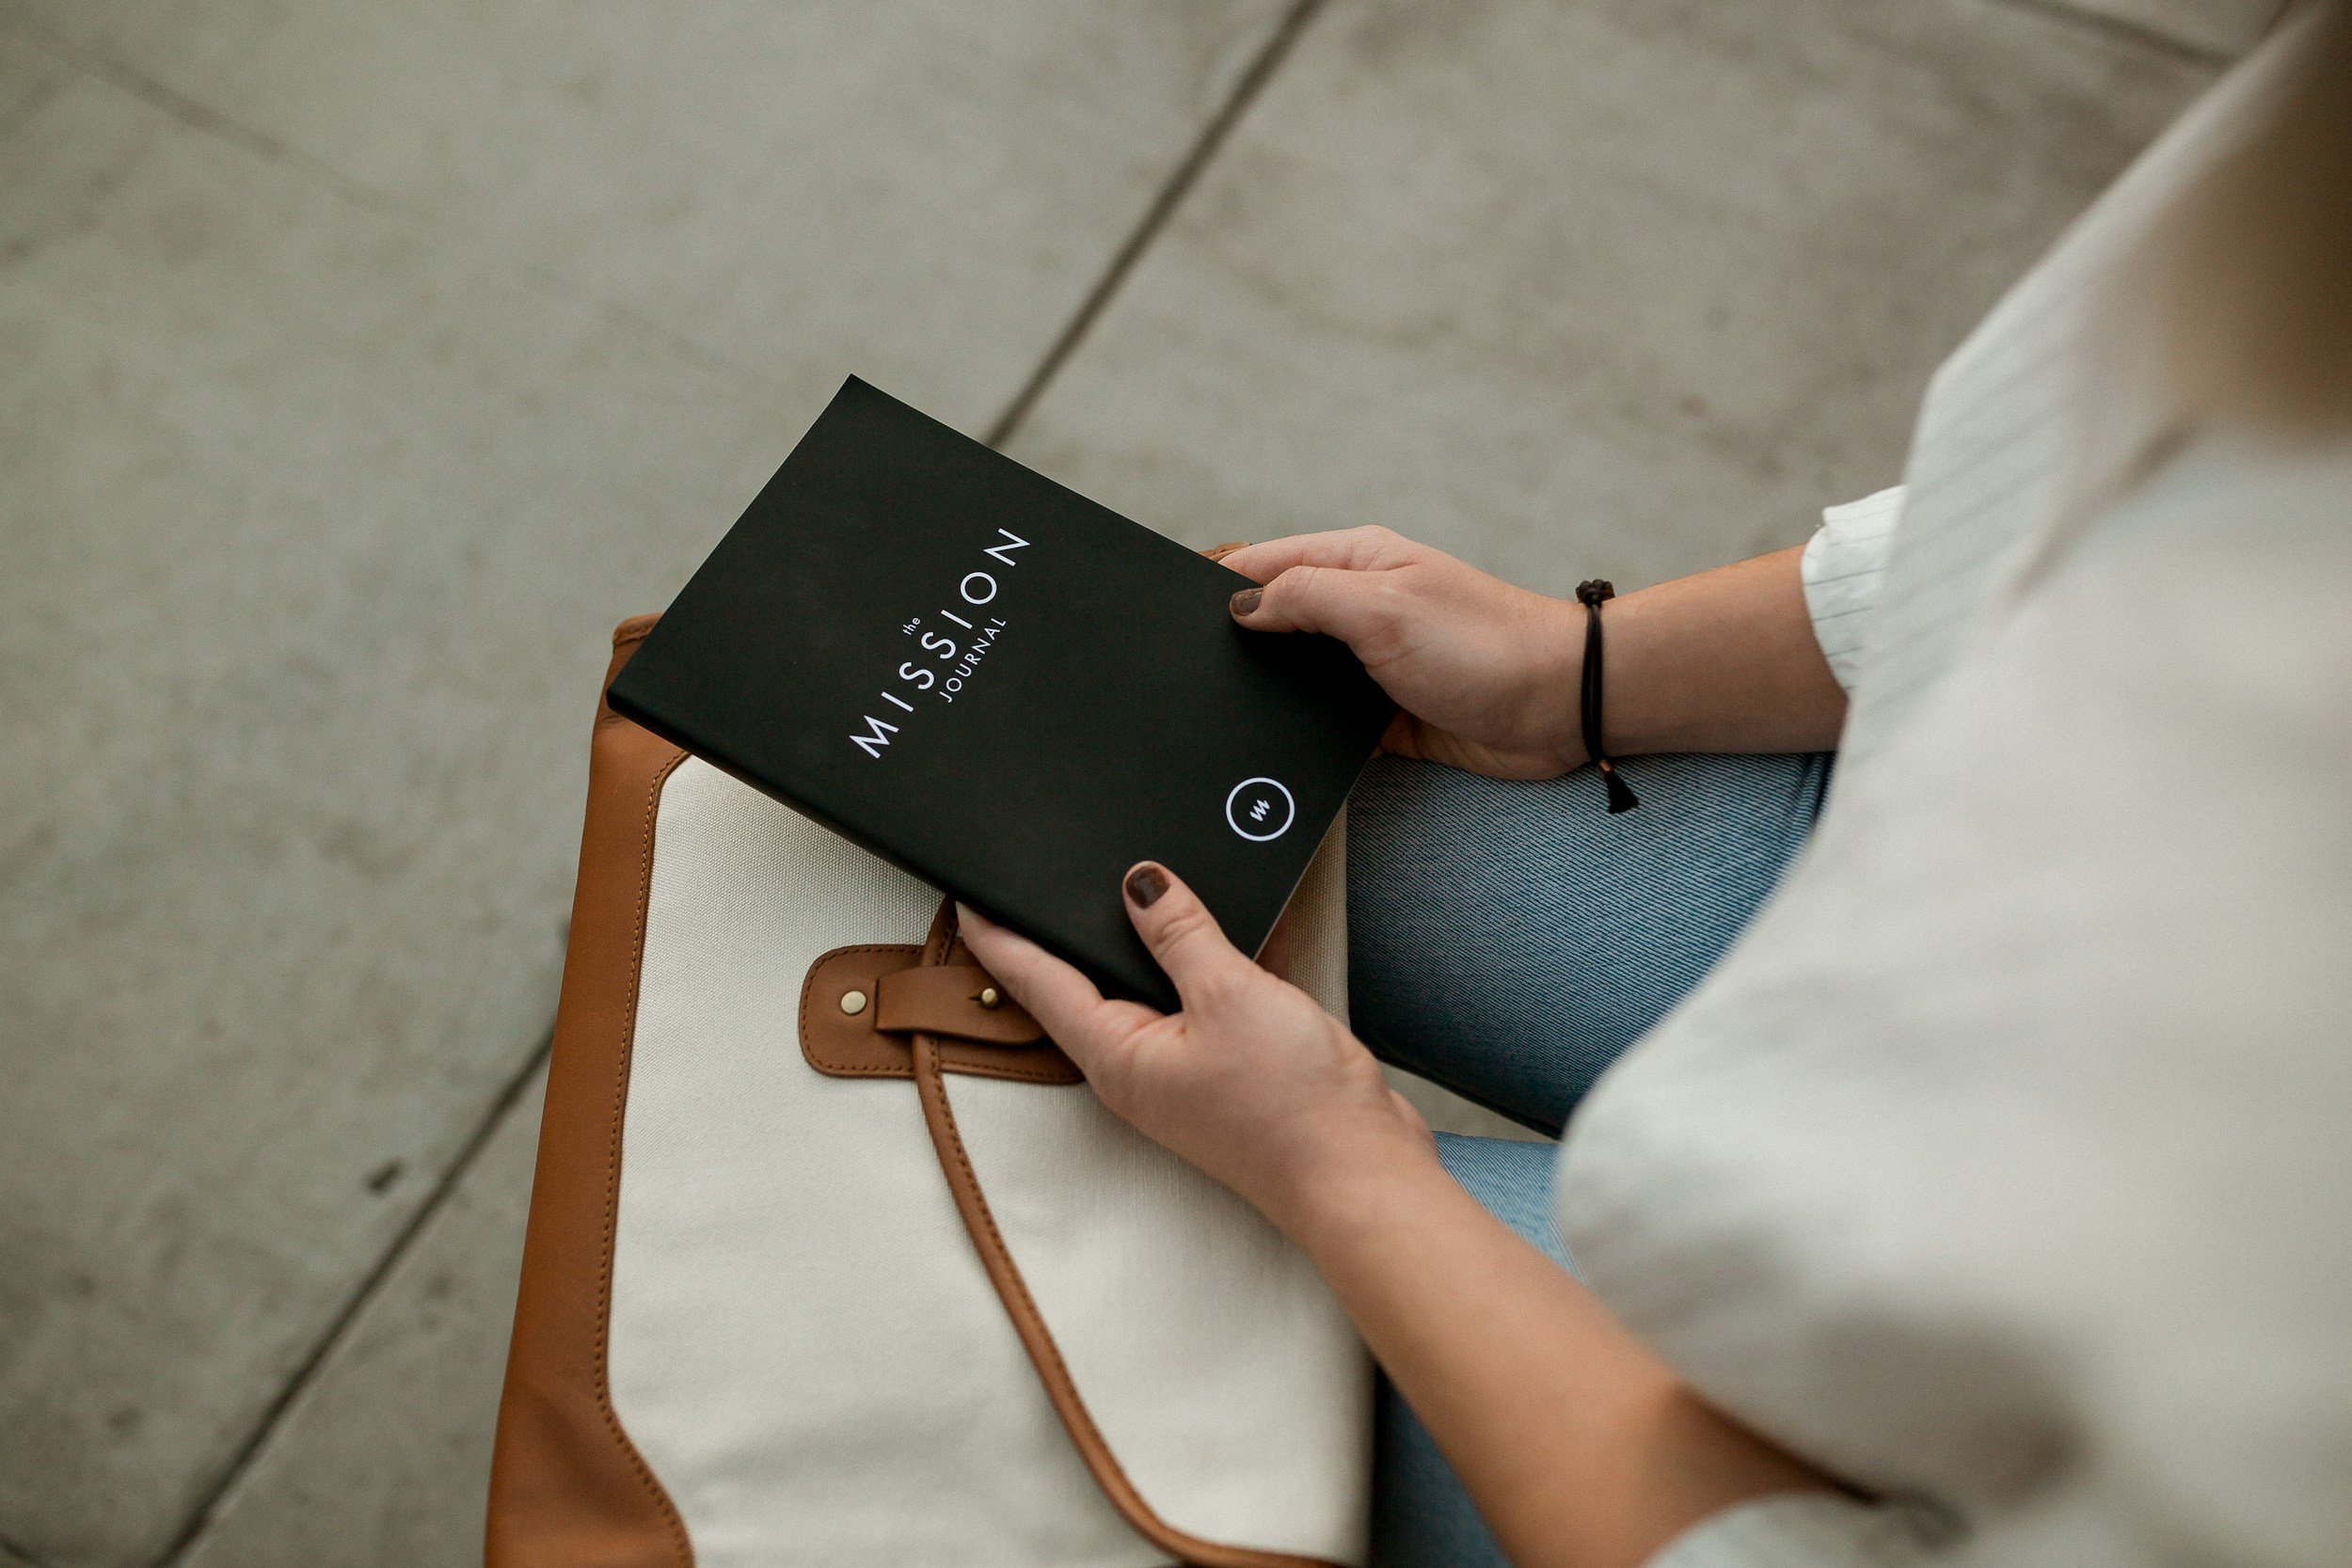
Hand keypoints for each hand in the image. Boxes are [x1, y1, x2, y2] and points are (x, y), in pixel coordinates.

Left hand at [955, 863, 1433, 1236]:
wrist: (1362, 1175)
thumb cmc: (1291, 1109)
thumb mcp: (1229, 994)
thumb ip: (1181, 933)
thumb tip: (1140, 882)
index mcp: (1116, 1054)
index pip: (1036, 981)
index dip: (998, 932)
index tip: (964, 893)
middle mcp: (1138, 1065)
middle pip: (1084, 982)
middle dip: (1062, 929)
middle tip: (1033, 874)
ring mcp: (1182, 1068)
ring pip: (1148, 986)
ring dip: (1146, 939)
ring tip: (1130, 884)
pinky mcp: (1227, 1065)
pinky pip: (1202, 996)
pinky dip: (1209, 957)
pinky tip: (1231, 918)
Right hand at [1221, 527, 1586, 778]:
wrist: (1559, 710)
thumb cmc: (1484, 645)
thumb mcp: (1382, 607)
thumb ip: (1305, 597)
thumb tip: (1239, 607)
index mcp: (1354, 562)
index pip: (1262, 563)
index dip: (1214, 584)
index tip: (1169, 614)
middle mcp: (1357, 607)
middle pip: (1272, 618)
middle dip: (1232, 642)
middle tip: (1185, 671)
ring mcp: (1368, 662)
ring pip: (1293, 674)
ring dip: (1267, 691)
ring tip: (1221, 712)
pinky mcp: (1381, 713)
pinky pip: (1322, 722)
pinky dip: (1299, 732)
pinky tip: (1272, 748)